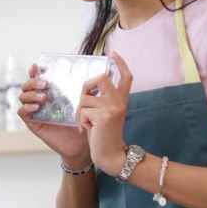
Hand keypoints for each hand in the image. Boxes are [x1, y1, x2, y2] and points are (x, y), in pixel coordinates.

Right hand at [19, 63, 90, 168]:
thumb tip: (89, 71)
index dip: (35, 71)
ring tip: (43, 96)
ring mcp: (34, 111)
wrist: (81, 144)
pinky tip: (36, 107)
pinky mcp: (32, 123)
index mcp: (50, 93)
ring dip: (30, 93)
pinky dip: (26, 107)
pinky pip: (22, 112)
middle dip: (32, 81)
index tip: (38, 66)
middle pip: (27, 85)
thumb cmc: (82, 121)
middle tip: (44, 84)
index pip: (38, 78)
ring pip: (22, 96)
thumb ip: (80, 88)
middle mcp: (40, 100)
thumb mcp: (81, 101)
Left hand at [76, 52, 132, 175]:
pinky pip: (82, 111)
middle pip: (100, 78)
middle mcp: (119, 101)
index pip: (126, 77)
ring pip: (85, 98)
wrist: (111, 154)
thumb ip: (102, 101)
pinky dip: (81, 121)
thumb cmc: (104, 135)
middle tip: (84, 99)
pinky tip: (89, 129)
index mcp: (121, 100)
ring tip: (87, 123)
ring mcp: (112, 108)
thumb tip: (88, 89)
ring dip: (80, 112)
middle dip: (86, 86)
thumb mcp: (106, 114)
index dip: (121, 63)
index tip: (113, 53)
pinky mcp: (103, 116)